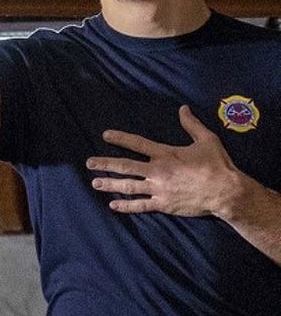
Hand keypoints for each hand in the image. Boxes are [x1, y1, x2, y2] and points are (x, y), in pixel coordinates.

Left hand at [85, 105, 241, 217]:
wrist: (226, 192)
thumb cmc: (218, 165)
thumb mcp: (206, 140)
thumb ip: (191, 124)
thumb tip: (183, 108)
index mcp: (165, 154)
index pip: (137, 143)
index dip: (120, 138)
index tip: (105, 135)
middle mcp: (157, 171)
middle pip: (125, 166)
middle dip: (105, 164)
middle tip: (89, 164)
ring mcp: (158, 189)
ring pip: (128, 186)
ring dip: (110, 184)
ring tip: (95, 183)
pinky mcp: (163, 204)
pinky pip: (140, 206)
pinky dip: (126, 206)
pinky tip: (113, 205)